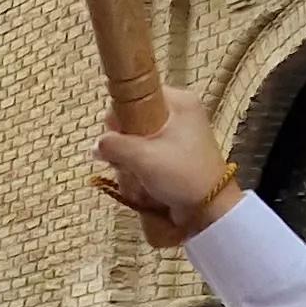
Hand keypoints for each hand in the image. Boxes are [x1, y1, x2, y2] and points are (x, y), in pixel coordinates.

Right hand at [90, 85, 240, 230]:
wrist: (209, 209)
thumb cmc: (182, 175)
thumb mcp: (143, 157)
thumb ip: (112, 145)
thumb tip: (95, 146)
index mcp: (179, 102)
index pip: (136, 96)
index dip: (120, 117)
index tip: (116, 138)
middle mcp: (180, 113)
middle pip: (133, 120)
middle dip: (123, 146)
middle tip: (126, 162)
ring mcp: (178, 134)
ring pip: (136, 140)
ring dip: (128, 162)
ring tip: (135, 177)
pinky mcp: (175, 154)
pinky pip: (145, 154)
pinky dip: (138, 169)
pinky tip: (141, 182)